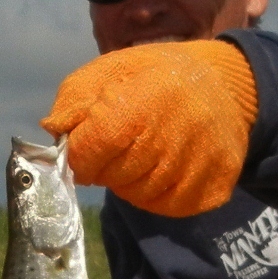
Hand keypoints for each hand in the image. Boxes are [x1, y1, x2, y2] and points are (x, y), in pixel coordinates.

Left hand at [41, 39, 257, 216]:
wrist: (224, 85)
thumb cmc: (156, 76)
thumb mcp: (109, 71)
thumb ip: (74, 101)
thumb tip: (53, 132)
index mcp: (140, 104)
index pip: (88, 152)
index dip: (79, 154)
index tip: (85, 145)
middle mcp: (172, 139)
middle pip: (112, 177)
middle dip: (106, 165)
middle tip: (121, 145)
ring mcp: (197, 168)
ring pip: (138, 196)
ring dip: (130, 180)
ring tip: (144, 152)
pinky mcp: (214, 189)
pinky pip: (168, 207)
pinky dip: (157, 194)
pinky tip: (165, 168)